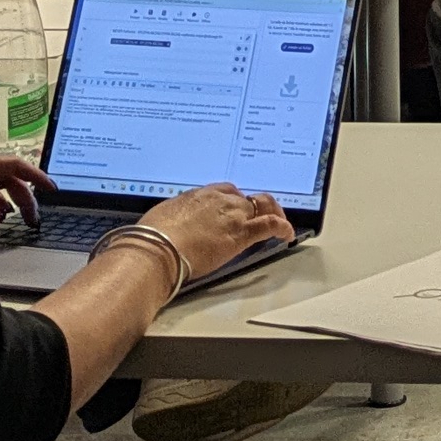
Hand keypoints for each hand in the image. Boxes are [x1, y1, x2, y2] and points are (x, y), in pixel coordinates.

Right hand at [136, 183, 294, 279]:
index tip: (236, 207)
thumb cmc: (152, 237)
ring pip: (262, 206)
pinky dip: (283, 227)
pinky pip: (270, 225)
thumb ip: (174, 218)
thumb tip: (170, 224)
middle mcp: (218, 200)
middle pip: (244, 198)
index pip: (224, 191)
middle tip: (259, 214)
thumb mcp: (161, 218)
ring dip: (273, 212)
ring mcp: (232, 215)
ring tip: (280, 221)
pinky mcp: (241, 234)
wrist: (156, 249)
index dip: (234, 199)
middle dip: (253, 206)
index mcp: (198, 195)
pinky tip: (287, 234)